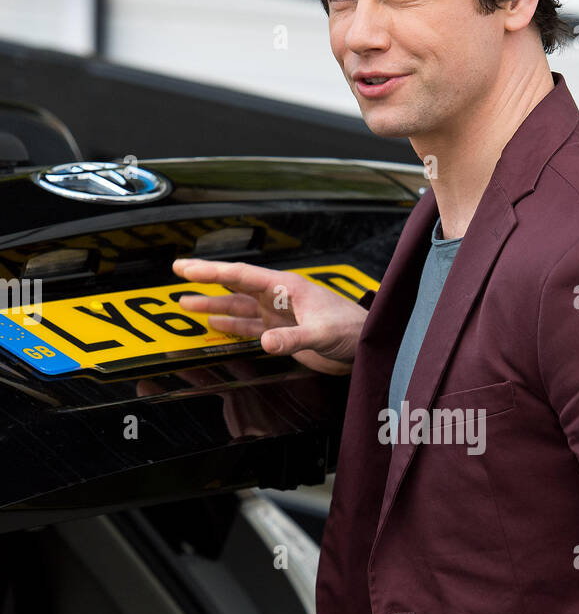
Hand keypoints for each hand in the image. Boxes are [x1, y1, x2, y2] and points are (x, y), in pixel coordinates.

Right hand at [170, 257, 369, 374]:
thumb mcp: (322, 333)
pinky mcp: (282, 333)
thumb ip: (293, 338)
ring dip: (213, 307)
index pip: (241, 275)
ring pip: (238, 307)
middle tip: (177, 274)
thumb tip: (264, 343)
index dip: (211, 271)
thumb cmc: (352, 330)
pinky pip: (249, 328)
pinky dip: (231, 327)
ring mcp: (278, 315)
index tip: (184, 267)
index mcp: (285, 287)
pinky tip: (214, 325)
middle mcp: (277, 298)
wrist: (367, 346)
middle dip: (205, 282)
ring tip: (185, 305)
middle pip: (234, 286)